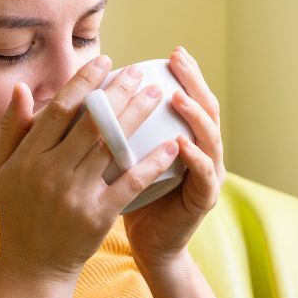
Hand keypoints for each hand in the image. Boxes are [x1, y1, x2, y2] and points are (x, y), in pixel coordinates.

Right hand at [0, 55, 179, 282]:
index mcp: (29, 158)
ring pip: (112, 147)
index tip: (105, 61)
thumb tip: (23, 88)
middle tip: (141, 72)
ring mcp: (76, 195)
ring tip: (158, 95)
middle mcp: (51, 173)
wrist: (33, 265)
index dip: (84, 82)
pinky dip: (152, 163)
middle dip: (119, 93)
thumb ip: (12, 128)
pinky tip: (172, 145)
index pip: (60, 110)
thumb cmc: (20, 212)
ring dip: (138, 117)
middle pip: (91, 123)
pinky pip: (130, 183)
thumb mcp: (4, 169)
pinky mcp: (98, 216)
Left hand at [122, 46, 225, 270]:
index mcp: (185, 137)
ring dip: (195, 115)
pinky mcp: (205, 199)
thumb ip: (114, 128)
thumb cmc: (129, 197)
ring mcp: (208, 174)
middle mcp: (203, 151)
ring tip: (177, 96)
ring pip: (210, 137)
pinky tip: (181, 143)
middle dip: (194, 82)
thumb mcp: (120, 156)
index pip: (190, 97)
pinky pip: (204, 174)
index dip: (185, 74)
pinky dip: (194, 157)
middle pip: (207, 108)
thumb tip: (87, 93)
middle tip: (179, 60)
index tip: (171, 52)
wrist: (147, 244)